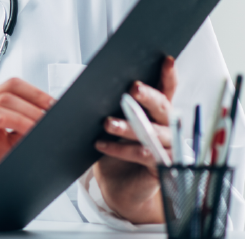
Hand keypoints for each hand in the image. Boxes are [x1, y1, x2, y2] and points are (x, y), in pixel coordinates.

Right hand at [0, 78, 54, 217]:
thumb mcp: (7, 146)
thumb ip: (21, 131)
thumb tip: (46, 122)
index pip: (11, 87)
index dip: (34, 93)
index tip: (53, 104)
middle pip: (4, 96)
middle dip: (31, 107)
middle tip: (49, 119)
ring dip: (16, 117)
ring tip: (33, 128)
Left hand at [92, 56, 176, 223]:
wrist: (119, 186)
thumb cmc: (117, 148)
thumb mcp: (111, 122)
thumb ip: (104, 105)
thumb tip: (76, 88)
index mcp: (157, 110)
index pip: (167, 89)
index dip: (168, 75)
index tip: (166, 60)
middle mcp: (166, 126)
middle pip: (163, 107)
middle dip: (148, 96)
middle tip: (133, 88)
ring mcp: (166, 147)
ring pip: (151, 132)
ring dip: (128, 126)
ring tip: (107, 123)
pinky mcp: (160, 167)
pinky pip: (141, 154)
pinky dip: (119, 149)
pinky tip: (101, 145)